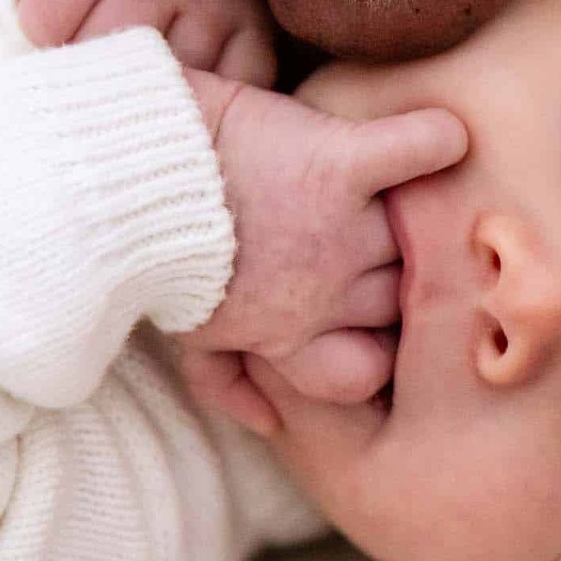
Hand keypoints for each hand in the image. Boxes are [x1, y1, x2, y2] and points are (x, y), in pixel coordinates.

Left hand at [175, 69, 467, 431]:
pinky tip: (446, 136)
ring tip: (417, 186)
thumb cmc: (146, 253)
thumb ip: (224, 378)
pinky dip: (435, 139)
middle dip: (398, 274)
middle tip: (390, 236)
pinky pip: (417, 151)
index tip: (369, 321)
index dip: (375, 347)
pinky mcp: (339, 161)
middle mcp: (323, 291)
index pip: (365, 371)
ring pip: (418, 236)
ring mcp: (338, 229)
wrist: (114, 178)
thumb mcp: (182, 331)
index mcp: (284, 334)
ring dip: (418, 210)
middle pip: (401, 298)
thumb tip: (267, 424)